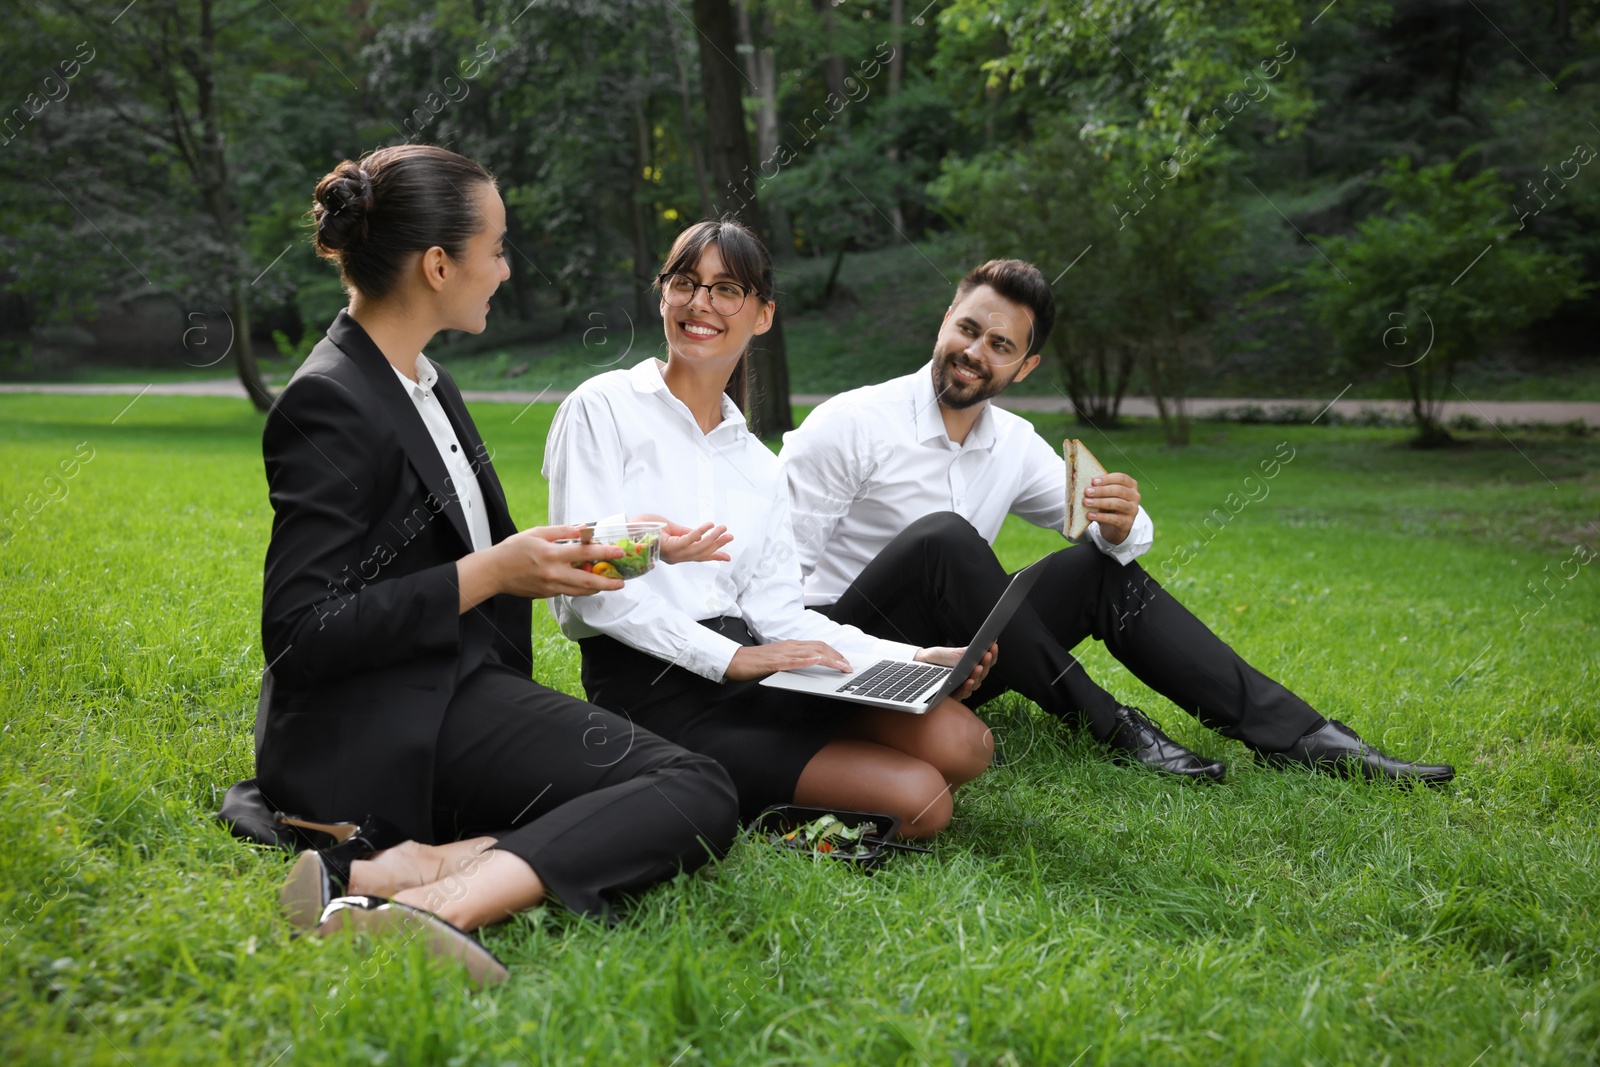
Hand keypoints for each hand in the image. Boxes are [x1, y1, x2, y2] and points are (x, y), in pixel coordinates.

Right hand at [490, 524, 625, 598]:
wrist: (494, 572)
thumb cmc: (513, 549)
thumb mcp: (537, 533)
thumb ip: (562, 532)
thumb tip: (583, 529)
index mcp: (552, 554)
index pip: (585, 553)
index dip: (605, 553)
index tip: (619, 553)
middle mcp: (554, 573)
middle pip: (588, 580)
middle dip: (608, 582)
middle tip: (621, 582)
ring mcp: (551, 587)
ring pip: (581, 591)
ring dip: (597, 588)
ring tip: (609, 584)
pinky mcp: (547, 595)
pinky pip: (569, 592)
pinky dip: (581, 588)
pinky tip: (587, 583)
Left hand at [634, 514, 733, 564]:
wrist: (628, 526)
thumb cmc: (644, 527)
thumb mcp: (670, 528)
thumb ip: (684, 533)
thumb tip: (699, 534)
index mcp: (676, 554)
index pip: (698, 556)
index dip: (714, 555)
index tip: (728, 556)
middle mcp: (675, 556)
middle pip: (701, 553)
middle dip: (718, 545)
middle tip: (730, 536)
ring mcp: (672, 553)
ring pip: (698, 548)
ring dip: (713, 538)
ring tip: (723, 529)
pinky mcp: (669, 546)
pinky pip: (689, 540)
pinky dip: (700, 532)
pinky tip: (709, 526)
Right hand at [724, 641, 851, 680]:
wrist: (733, 660)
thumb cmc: (754, 662)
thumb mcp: (779, 660)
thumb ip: (793, 661)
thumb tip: (810, 665)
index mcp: (791, 645)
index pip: (818, 646)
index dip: (834, 652)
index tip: (846, 661)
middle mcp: (789, 646)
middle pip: (818, 647)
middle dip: (837, 656)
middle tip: (849, 667)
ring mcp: (782, 653)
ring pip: (809, 653)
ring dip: (828, 659)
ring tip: (841, 666)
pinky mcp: (773, 662)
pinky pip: (792, 660)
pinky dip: (806, 661)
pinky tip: (815, 662)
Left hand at [916, 642, 997, 700]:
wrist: (920, 664)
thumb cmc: (938, 658)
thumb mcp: (953, 653)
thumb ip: (967, 652)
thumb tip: (984, 643)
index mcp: (972, 666)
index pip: (987, 663)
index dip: (992, 655)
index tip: (993, 645)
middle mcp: (970, 678)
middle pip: (983, 673)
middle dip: (986, 663)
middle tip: (987, 654)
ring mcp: (963, 687)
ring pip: (976, 683)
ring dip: (978, 675)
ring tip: (979, 667)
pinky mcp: (954, 696)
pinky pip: (963, 693)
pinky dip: (967, 687)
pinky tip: (969, 680)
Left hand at [1084, 472, 1139, 544]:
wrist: (1114, 527)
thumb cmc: (1109, 506)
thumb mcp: (1106, 495)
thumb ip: (1099, 487)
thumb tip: (1080, 480)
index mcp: (1131, 485)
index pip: (1121, 478)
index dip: (1107, 479)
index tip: (1093, 481)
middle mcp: (1135, 496)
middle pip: (1119, 490)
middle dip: (1101, 490)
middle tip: (1087, 492)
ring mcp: (1133, 510)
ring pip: (1117, 504)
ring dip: (1100, 502)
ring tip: (1086, 502)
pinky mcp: (1127, 523)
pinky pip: (1114, 519)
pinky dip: (1100, 516)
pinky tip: (1090, 515)